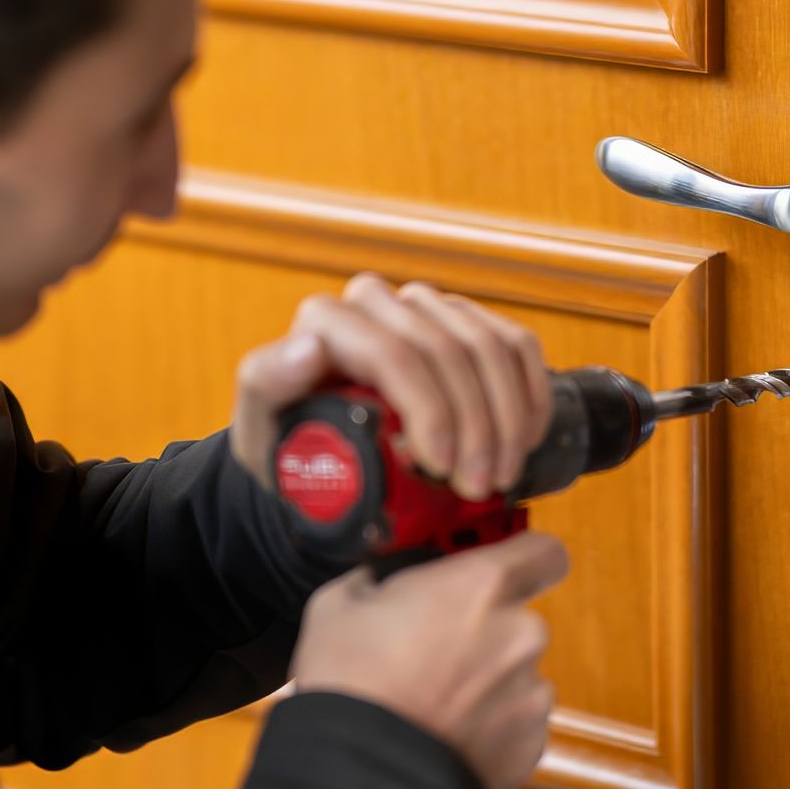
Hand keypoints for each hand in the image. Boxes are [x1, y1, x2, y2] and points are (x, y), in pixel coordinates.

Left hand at [230, 272, 554, 499]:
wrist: (321, 454)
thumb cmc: (290, 445)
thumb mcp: (261, 429)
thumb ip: (269, 384)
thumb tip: (308, 347)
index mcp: (326, 318)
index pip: (395, 354)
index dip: (431, 412)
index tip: (442, 469)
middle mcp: (376, 301)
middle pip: (448, 353)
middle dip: (475, 428)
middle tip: (479, 487)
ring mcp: (425, 306)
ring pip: (488, 349)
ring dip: (506, 419)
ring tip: (500, 476)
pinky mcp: (465, 319)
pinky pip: (514, 344)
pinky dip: (528, 396)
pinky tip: (523, 439)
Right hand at [290, 531, 569, 788]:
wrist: (365, 780)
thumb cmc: (350, 683)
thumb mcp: (339, 604)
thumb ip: (378, 580)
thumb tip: (379, 582)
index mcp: (482, 586)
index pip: (544, 552)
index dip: (525, 560)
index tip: (498, 573)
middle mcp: (521, 633)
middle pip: (520, 619)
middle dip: (485, 630)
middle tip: (433, 651)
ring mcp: (532, 693)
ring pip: (517, 673)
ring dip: (486, 681)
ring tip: (435, 705)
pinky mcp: (533, 745)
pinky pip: (516, 722)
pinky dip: (490, 726)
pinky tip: (446, 736)